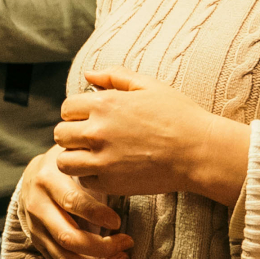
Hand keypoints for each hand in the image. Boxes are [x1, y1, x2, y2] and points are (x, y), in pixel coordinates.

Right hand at [18, 155, 130, 258]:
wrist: (34, 176)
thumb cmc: (65, 166)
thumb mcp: (74, 157)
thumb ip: (91, 166)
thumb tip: (124, 173)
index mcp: (47, 181)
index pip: (72, 202)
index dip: (97, 214)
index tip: (119, 222)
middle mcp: (37, 208)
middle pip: (68, 237)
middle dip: (102, 246)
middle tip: (127, 242)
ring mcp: (36, 230)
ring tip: (122, 257)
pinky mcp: (40, 246)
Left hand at [54, 69, 249, 204]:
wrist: (199, 152)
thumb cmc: (178, 116)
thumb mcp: (149, 86)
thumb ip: (115, 76)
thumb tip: (89, 75)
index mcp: (104, 104)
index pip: (67, 108)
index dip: (77, 113)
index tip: (90, 118)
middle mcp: (96, 131)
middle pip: (61, 134)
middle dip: (72, 134)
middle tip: (90, 138)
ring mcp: (101, 160)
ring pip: (64, 161)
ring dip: (74, 158)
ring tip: (92, 156)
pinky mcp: (109, 184)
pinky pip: (83, 181)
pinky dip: (90, 177)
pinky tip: (106, 170)